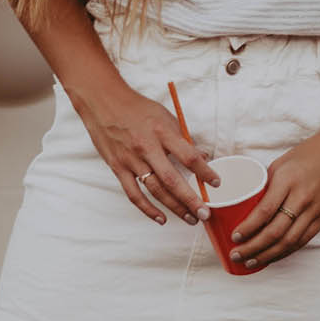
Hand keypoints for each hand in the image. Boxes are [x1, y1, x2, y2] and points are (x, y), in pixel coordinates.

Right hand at [75, 81, 220, 226]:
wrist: (103, 102)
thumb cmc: (136, 107)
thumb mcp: (163, 115)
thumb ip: (181, 137)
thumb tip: (202, 155)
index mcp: (162, 131)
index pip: (188, 155)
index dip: (204, 171)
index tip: (216, 183)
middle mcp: (147, 147)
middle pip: (172, 179)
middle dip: (191, 199)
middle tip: (204, 213)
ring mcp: (131, 159)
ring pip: (155, 190)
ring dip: (174, 207)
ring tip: (190, 218)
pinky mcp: (118, 168)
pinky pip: (134, 194)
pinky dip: (148, 209)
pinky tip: (161, 218)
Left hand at [226, 128, 319, 268]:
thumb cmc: (310, 153)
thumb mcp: (282, 163)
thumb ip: (269, 185)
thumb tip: (250, 204)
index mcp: (287, 181)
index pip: (264, 211)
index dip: (248, 228)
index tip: (234, 237)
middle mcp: (302, 198)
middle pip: (275, 232)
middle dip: (253, 247)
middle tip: (236, 254)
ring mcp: (316, 210)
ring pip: (289, 241)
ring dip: (268, 254)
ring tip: (251, 261)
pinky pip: (303, 240)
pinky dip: (287, 251)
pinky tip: (274, 256)